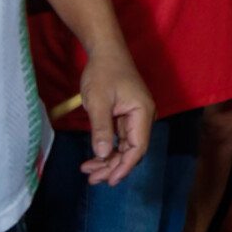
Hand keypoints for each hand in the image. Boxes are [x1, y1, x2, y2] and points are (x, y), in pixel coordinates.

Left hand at [78, 40, 155, 185]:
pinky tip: (93, 158)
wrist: (105, 52)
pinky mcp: (126, 117)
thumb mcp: (98, 101)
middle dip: (113, 167)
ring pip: (125, 148)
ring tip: (88, 172)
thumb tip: (102, 155)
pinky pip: (119, 140)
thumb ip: (101, 129)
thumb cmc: (103, 73)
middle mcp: (144, 118)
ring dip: (108, 161)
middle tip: (92, 178)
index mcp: (143, 113)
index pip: (138, 148)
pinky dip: (107, 149)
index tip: (109, 180)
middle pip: (132, 151)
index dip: (124, 166)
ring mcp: (135, 118)